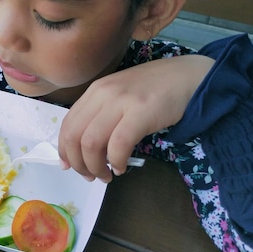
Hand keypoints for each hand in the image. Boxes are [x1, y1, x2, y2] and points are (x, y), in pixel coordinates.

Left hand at [57, 55, 213, 181]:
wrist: (188, 76)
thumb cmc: (154, 90)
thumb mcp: (119, 96)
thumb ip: (102, 115)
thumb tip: (84, 148)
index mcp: (95, 91)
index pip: (68, 124)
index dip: (64, 150)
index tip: (69, 166)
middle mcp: (102, 94)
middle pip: (74, 135)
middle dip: (78, 163)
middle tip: (90, 175)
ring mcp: (121, 101)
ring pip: (91, 142)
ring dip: (95, 166)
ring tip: (106, 175)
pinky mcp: (141, 112)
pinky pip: (118, 144)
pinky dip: (116, 161)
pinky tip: (121, 167)